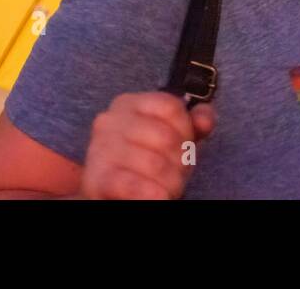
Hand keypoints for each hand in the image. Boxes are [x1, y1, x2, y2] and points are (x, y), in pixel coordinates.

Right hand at [78, 91, 215, 198]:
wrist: (113, 193)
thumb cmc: (145, 162)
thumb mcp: (173, 137)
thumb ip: (192, 124)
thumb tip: (204, 120)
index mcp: (128, 103)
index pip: (171, 106)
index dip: (186, 130)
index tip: (184, 145)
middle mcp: (110, 120)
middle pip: (166, 137)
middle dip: (180, 161)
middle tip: (176, 173)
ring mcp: (100, 148)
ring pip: (155, 164)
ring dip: (170, 182)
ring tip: (166, 187)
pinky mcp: (96, 178)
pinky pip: (131, 184)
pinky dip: (151, 193)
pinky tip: (158, 196)